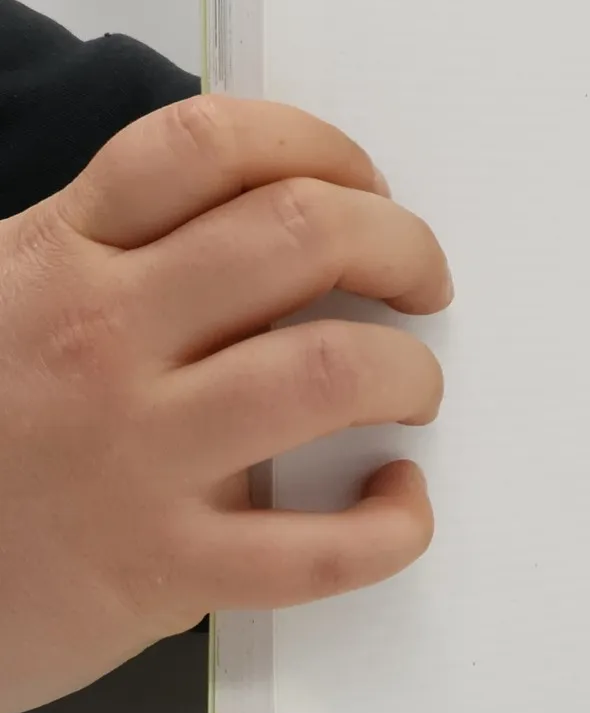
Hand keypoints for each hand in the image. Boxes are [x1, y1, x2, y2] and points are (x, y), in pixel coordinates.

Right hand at [0, 96, 451, 712]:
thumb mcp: (3, 298)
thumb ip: (116, 256)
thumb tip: (281, 220)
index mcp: (62, 255)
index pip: (209, 146)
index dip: (318, 147)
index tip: (366, 183)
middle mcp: (101, 338)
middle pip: (299, 234)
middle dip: (401, 244)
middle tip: (424, 280)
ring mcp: (134, 454)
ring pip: (331, 371)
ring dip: (409, 372)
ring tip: (412, 390)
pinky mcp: (159, 567)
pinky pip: (320, 548)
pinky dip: (391, 525)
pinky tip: (394, 502)